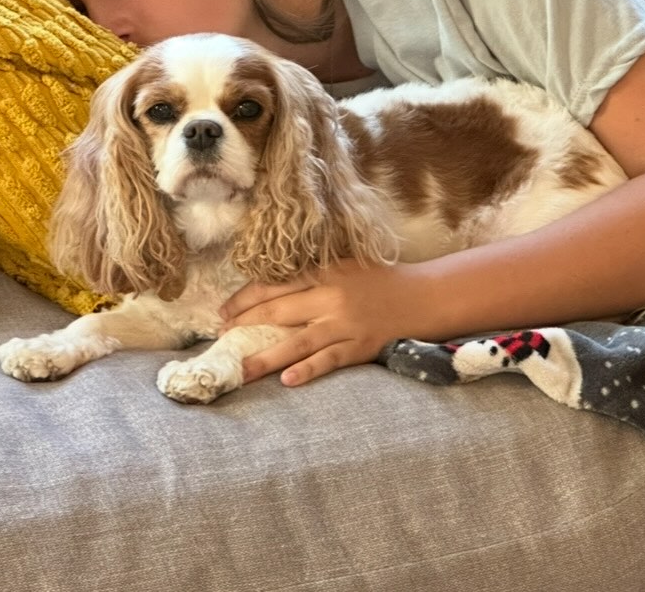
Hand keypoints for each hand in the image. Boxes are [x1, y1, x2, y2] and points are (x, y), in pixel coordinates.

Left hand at [219, 259, 426, 387]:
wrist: (424, 296)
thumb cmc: (383, 281)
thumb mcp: (346, 265)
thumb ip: (315, 274)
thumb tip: (273, 289)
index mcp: (325, 272)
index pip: (273, 285)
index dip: (244, 299)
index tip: (223, 312)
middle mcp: (331, 296)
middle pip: (277, 311)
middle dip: (244, 325)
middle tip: (220, 339)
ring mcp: (345, 323)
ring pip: (297, 341)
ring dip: (265, 357)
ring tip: (240, 371)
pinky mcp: (360, 346)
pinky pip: (329, 359)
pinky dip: (308, 369)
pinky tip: (288, 380)